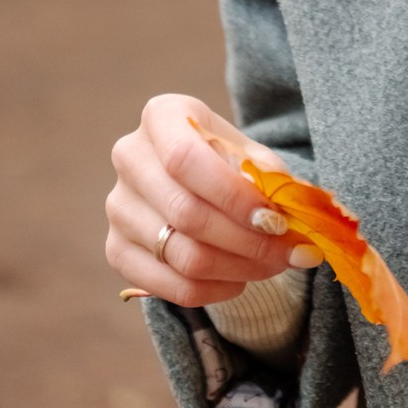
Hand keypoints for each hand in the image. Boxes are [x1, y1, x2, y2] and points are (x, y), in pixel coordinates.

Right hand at [106, 94, 315, 306]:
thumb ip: (268, 173)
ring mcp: (118, 207)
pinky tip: (241, 279)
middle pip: (186, 213)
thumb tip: (291, 204)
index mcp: (161, 116)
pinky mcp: (116, 250)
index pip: (186, 159)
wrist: (195, 176)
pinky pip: (169, 286)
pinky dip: (214, 290)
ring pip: (182, 255)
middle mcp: (130, 158)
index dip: (232, 195)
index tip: (275, 220)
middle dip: (247, 240)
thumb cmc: (225, 157)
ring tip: (274, 264)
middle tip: (289, 252)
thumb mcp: (248, 150)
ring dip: (238, 267)